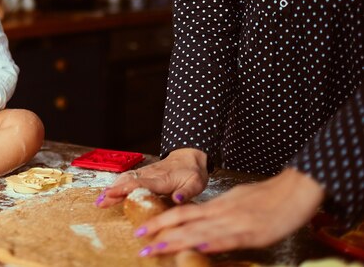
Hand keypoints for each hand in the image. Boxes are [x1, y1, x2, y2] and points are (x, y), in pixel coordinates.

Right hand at [97, 148, 208, 207]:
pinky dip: (116, 185)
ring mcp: (145, 173)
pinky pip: (127, 178)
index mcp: (162, 180)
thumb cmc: (193, 172)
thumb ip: (186, 193)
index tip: (110, 194)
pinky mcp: (143, 174)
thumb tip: (176, 200)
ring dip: (112, 188)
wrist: (189, 156)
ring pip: (125, 179)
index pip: (139, 184)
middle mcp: (150, 175)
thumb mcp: (196, 183)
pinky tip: (109, 193)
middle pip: (127, 181)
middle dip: (113, 191)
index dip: (124, 190)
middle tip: (100, 202)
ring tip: (100, 200)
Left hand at [135, 167, 324, 254]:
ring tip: (158, 249)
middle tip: (141, 245)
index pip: (182, 214)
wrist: (295, 189)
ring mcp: (237, 222)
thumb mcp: (236, 202)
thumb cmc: (267, 197)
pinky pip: (231, 238)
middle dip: (161, 234)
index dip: (161, 222)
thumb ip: (217, 213)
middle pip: (186, 223)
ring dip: (178, 241)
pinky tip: (200, 248)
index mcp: (217, 207)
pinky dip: (214, 243)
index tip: (142, 231)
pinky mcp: (255, 232)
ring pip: (202, 232)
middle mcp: (222, 213)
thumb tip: (201, 225)